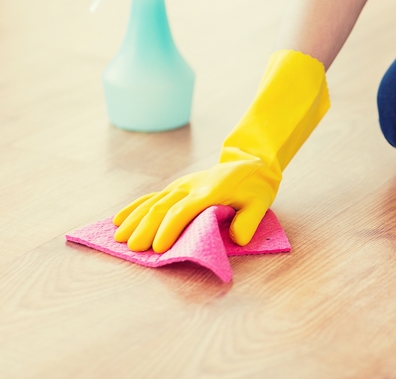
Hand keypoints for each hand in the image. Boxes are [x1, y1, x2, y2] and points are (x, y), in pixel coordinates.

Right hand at [112, 50, 329, 252]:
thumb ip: (248, 221)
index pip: (184, 211)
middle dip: (146, 228)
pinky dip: (135, 207)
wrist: (251, 163)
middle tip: (134, 249)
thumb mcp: (260, 203)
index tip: (159, 247)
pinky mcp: (177, 187)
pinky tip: (119, 219)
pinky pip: (152, 196)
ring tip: (120, 238)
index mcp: (209, 192)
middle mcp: (190, 187)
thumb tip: (238, 239)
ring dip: (135, 220)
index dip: (170, 229)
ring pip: (153, 201)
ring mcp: (181, 185)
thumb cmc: (255, 187)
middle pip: (162, 207)